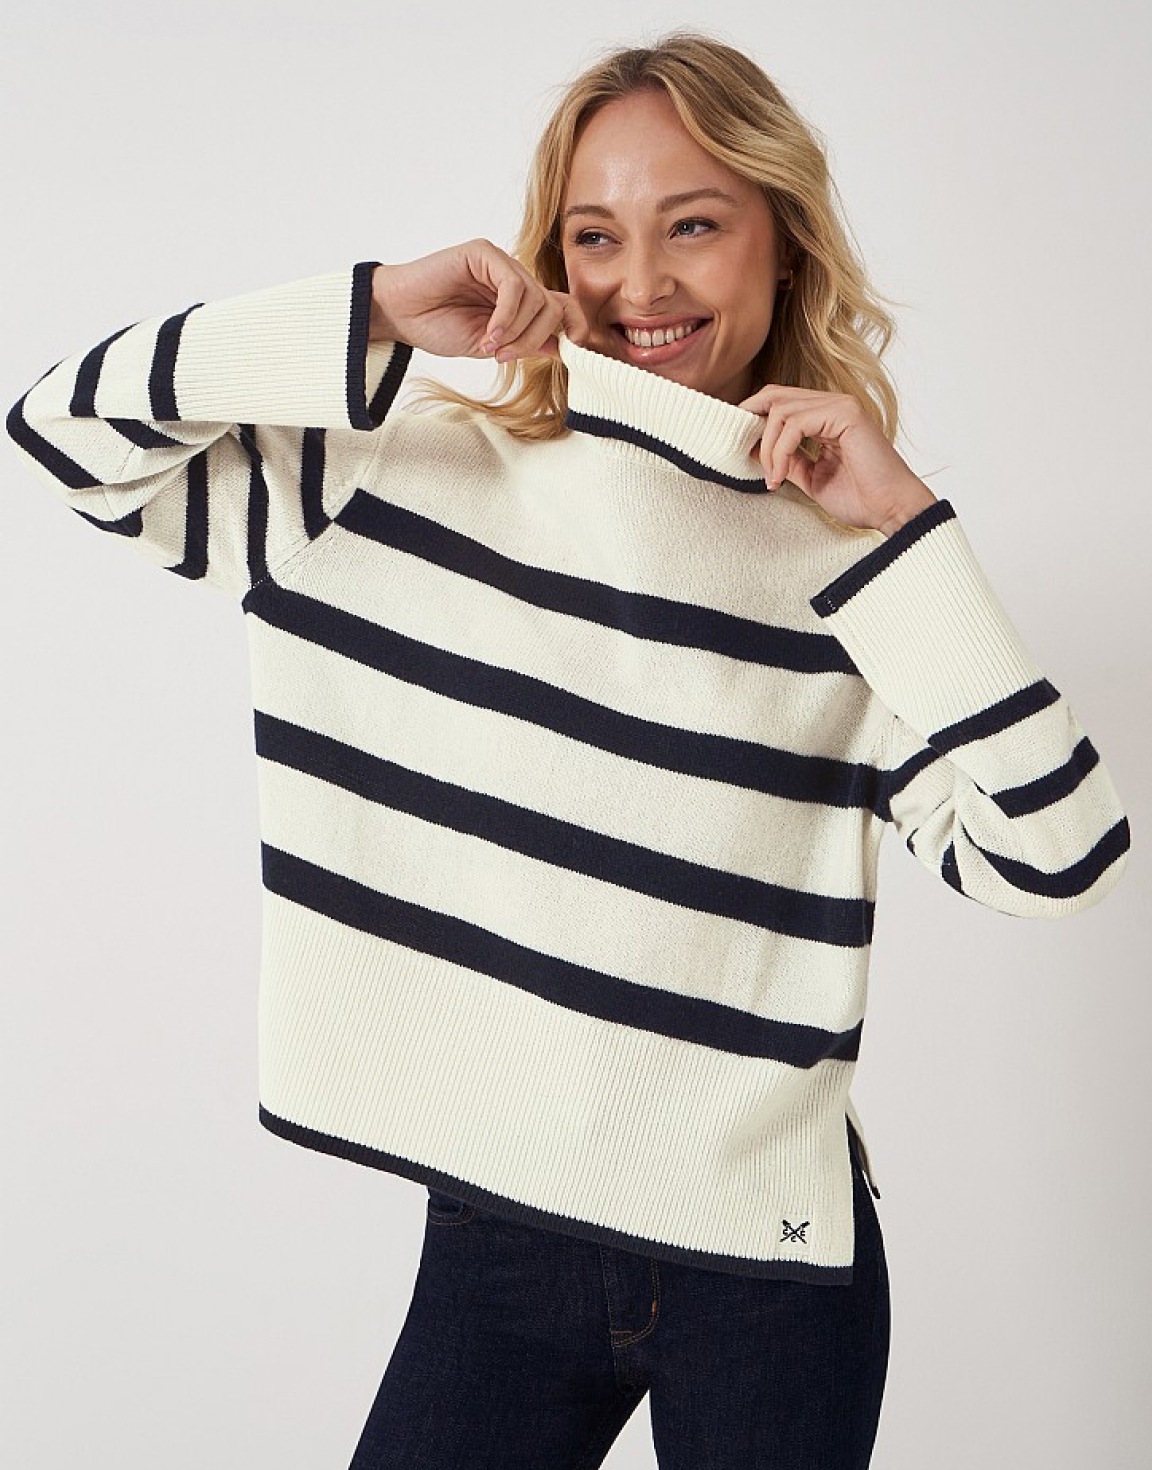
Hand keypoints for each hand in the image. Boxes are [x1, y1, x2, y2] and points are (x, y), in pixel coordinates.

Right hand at [370, 240, 589, 360]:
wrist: (399, 315)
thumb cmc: (436, 327)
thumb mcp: (489, 346)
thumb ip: (524, 343)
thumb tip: (561, 347)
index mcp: (517, 300)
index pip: (559, 307)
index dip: (571, 328)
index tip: (566, 353)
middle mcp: (512, 278)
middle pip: (551, 306)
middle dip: (533, 338)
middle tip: (504, 356)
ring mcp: (499, 263)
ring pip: (535, 297)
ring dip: (518, 330)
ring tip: (491, 346)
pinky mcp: (483, 253)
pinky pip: (513, 285)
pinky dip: (507, 315)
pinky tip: (490, 332)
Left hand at [737, 383, 936, 535]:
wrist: (892, 510)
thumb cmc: (861, 498)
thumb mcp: (812, 478)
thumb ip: (789, 460)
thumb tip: (755, 450)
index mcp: (826, 415)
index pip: (779, 401)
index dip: (753, 418)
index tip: (743, 448)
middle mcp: (834, 404)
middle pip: (774, 395)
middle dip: (753, 425)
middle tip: (746, 455)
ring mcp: (841, 405)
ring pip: (780, 410)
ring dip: (769, 448)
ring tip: (773, 478)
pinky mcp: (845, 414)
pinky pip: (795, 424)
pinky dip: (781, 451)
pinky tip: (781, 476)